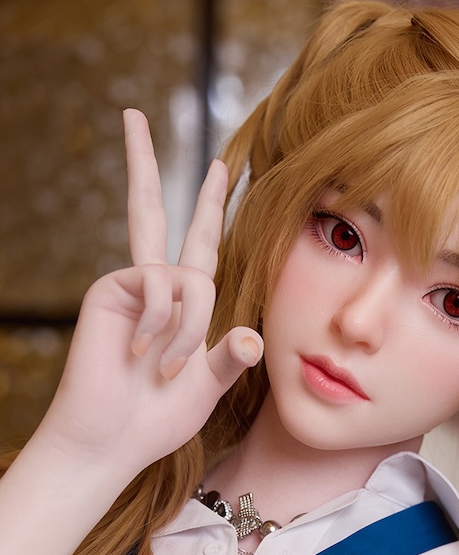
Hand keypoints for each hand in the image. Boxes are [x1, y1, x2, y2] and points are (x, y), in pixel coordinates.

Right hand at [38, 109, 262, 484]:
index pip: (201, 245)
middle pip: (154, 212)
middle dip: (145, 164)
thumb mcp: (207, 387)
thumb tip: (251, 337)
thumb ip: (230, 358)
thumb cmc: (157, 418)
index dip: (210, 207)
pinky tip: (141, 356)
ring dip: (188, 329)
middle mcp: (156, 285)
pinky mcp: (112, 288)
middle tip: (133, 115)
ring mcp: (132, 285)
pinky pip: (162, 286)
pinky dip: (163, 326)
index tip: (218, 166)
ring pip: (189, 276)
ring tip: (166, 369)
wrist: (113, 438)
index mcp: (184, 304)